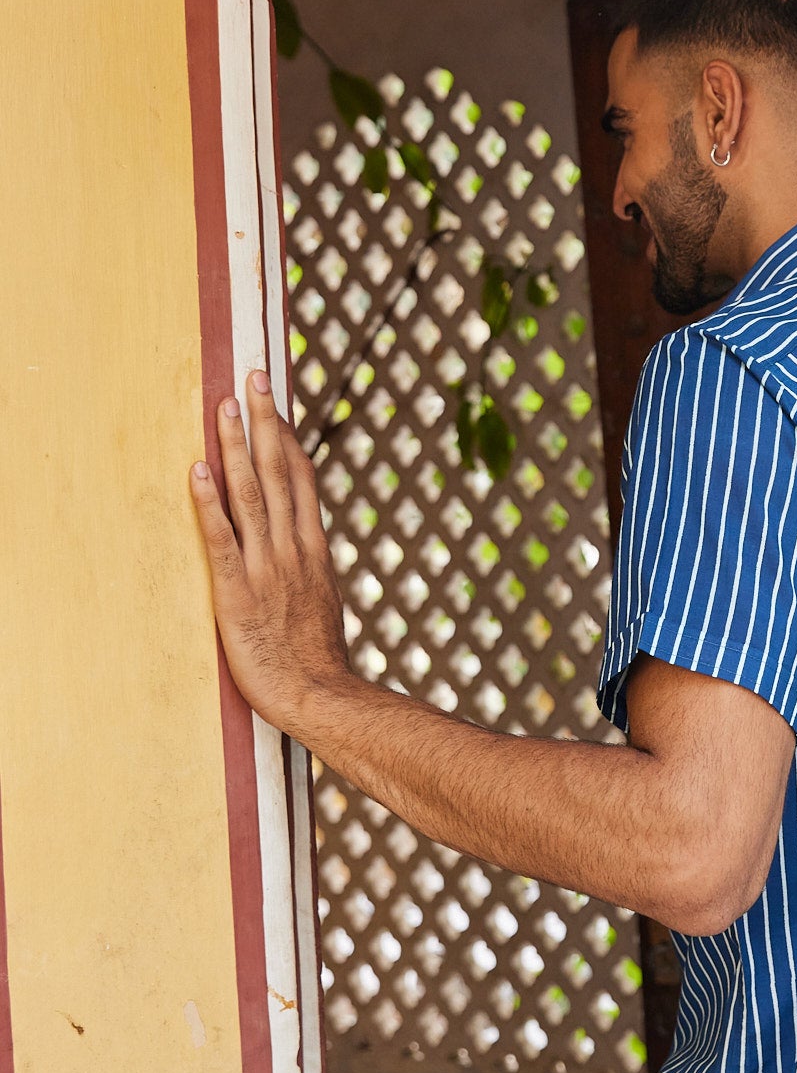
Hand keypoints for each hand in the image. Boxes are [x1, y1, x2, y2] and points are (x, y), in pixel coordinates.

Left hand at [190, 370, 353, 736]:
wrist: (320, 695)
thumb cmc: (316, 661)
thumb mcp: (322, 604)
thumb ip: (309, 570)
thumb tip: (302, 550)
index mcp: (312, 549)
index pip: (300, 478)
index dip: (288, 436)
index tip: (277, 402)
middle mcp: (292, 548)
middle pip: (278, 471)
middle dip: (264, 421)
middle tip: (252, 377)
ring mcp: (266, 567)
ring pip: (251, 493)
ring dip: (237, 445)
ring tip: (225, 406)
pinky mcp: (238, 592)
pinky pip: (221, 538)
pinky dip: (209, 502)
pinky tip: (197, 470)